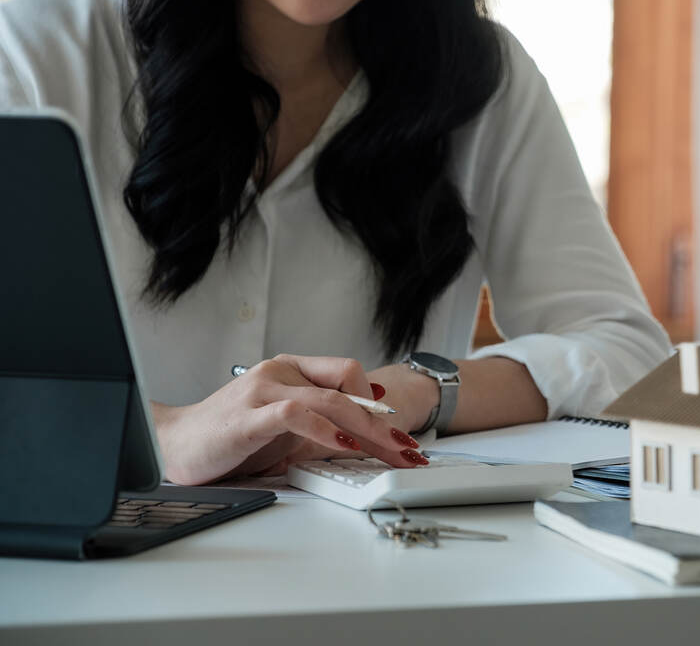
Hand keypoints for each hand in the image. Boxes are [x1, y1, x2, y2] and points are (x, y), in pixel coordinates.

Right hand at [152, 354, 426, 484]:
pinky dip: (325, 430)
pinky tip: (343, 446)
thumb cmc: (228, 438)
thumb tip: (364, 437)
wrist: (172, 445)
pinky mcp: (249, 416)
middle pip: (347, 385)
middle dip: (383, 421)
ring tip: (388, 450)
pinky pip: (296, 414)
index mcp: (290, 370)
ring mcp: (263, 390)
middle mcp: (279, 371)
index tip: (398, 434)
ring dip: (367, 428)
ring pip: (330, 398)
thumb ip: (319, 424)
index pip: (348, 373)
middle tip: (407, 449)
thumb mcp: (284, 428)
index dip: (377, 403)